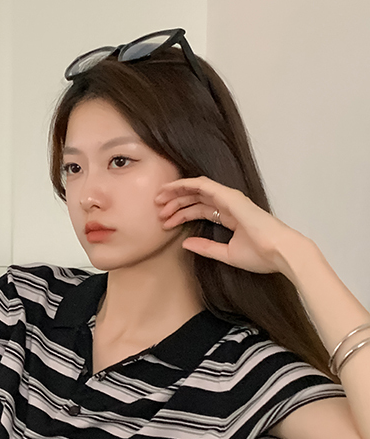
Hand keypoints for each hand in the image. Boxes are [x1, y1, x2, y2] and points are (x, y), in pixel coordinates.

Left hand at [155, 176, 303, 274]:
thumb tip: (185, 243)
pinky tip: (173, 187)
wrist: (281, 253)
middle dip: (175, 202)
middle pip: (196, 198)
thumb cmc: (262, 255)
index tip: (165, 222)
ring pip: (197, 189)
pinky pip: (204, 185)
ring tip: (159, 200)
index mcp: (230, 216)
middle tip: (157, 208)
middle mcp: (229, 205)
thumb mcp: (226, 254)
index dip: (181, 214)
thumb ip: (206, 248)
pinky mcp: (231, 197)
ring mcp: (230, 199)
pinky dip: (187, 184)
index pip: (200, 210)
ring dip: (177, 192)